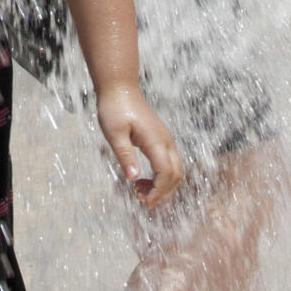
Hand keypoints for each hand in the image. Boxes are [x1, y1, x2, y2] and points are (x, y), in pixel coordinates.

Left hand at [96, 83, 183, 210]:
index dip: (158, 191)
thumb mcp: (114, 133)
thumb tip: (133, 178)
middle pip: (176, 174)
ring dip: (161, 185)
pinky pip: (168, 163)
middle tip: (141, 200)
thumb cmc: (114, 108)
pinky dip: (159, 176)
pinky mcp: (160, 139)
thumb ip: (124, 155)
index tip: (144, 202)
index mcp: (155, 140)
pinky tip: (141, 179)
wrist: (120, 88)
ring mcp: (165, 139)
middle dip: (162, 192)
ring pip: (174, 170)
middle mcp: (165, 140)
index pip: (166, 172)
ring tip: (138, 190)